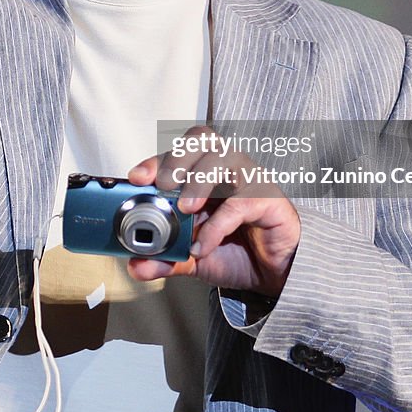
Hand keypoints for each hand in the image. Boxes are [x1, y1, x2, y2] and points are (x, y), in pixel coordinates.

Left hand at [126, 126, 300, 297]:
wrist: (275, 272)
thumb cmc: (236, 250)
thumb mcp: (193, 258)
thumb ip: (166, 258)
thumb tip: (136, 266)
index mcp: (201, 174)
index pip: (175, 152)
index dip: (154, 161)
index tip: (136, 178)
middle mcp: (223, 168)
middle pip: (199, 139)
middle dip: (175, 159)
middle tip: (163, 187)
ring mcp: (247, 178)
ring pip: (221, 156)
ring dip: (198, 180)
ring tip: (185, 208)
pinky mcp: (267, 197)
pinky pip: (241, 201)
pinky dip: (218, 224)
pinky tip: (205, 245)